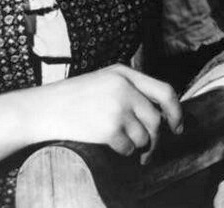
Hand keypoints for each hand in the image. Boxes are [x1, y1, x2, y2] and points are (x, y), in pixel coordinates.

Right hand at [34, 64, 182, 162]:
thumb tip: (160, 114)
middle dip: (157, 138)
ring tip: (126, 143)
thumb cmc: (75, 97)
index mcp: (124, 73)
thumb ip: (130, 89)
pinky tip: (112, 144)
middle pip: (157, 119)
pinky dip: (125, 150)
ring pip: (145, 136)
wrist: (46, 108)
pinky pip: (129, 147)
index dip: (176, 111)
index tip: (177, 126)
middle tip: (150, 149)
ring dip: (140, 146)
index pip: (165, 91)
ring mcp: (117, 108)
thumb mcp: (104, 80)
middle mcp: (124, 88)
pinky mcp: (109, 129)